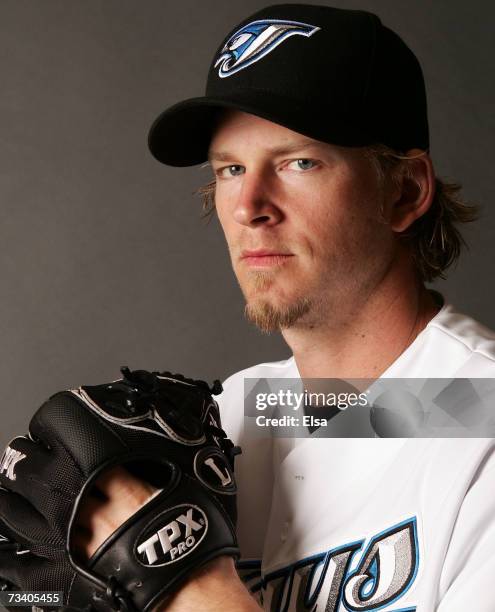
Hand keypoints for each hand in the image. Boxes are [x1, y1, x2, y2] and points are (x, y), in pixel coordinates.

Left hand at [74, 469, 260, 611]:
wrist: (195, 592)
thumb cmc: (199, 551)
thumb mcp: (190, 501)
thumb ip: (168, 484)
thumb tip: (165, 476)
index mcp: (130, 496)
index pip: (103, 469)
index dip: (101, 466)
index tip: (104, 467)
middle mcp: (108, 519)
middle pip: (80, 497)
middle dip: (84, 494)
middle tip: (93, 492)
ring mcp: (98, 549)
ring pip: (72, 527)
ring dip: (79, 522)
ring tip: (91, 521)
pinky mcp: (95, 574)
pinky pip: (77, 555)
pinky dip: (81, 548)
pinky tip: (93, 547)